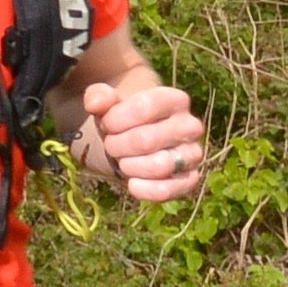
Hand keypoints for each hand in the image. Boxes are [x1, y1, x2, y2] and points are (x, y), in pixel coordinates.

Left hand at [71, 79, 211, 203]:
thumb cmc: (126, 118)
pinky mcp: (189, 179)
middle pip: (146, 140)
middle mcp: (191, 126)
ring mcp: (193, 154)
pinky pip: (168, 190)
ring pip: (159, 166)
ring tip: (122, 161)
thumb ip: (99, 96)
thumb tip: (94, 103)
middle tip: (111, 144)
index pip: (145, 107)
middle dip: (118, 145)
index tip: (107, 123)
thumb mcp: (110, 102)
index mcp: (175, 100)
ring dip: (130, 166)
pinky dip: (145, 190)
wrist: (140, 139)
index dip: (116, 118)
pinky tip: (131, 183)